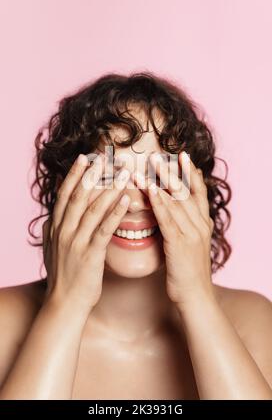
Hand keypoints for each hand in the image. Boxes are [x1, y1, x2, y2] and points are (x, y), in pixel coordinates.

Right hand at [42, 153, 130, 313]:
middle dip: (92, 174)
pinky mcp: (90, 254)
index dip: (75, 174)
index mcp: (55, 227)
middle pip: (78, 195)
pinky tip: (126, 200)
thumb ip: (54, 231)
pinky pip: (104, 229)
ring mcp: (75, 242)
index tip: (84, 157)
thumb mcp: (53, 250)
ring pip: (93, 208)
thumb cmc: (64, 277)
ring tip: (123, 172)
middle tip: (106, 155)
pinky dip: (114, 212)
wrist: (64, 305)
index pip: (64, 194)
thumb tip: (52, 217)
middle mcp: (63, 230)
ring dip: (109, 188)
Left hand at [132, 151, 213, 307]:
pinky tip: (150, 189)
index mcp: (203, 224)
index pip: (198, 193)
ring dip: (163, 180)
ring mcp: (191, 233)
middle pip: (186, 191)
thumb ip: (186, 227)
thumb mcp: (191, 246)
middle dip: (174, 170)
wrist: (196, 298)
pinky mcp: (179, 244)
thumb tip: (178, 214)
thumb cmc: (188, 273)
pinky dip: (159, 201)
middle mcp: (200, 225)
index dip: (190, 173)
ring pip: (176, 200)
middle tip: (162, 153)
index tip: (182, 157)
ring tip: (151, 163)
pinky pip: (167, 218)